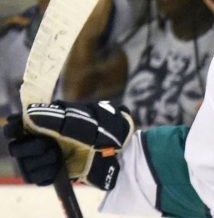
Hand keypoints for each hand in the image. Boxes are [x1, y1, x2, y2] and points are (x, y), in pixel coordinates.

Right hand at [5, 101, 133, 189]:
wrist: (118, 149)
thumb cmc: (103, 127)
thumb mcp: (80, 118)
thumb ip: (53, 116)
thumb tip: (29, 114)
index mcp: (47, 121)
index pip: (17, 125)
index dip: (14, 127)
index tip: (17, 128)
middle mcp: (43, 139)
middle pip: (16, 147)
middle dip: (28, 148)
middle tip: (46, 146)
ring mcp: (47, 157)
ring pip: (25, 165)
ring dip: (39, 162)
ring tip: (57, 157)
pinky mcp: (53, 173)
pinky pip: (36, 179)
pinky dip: (46, 174)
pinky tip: (59, 168)